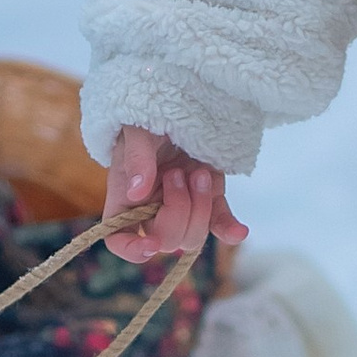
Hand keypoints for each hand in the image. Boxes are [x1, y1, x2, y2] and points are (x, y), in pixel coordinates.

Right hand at [103, 126, 248, 267]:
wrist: (177, 107)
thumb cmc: (147, 118)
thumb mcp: (138, 131)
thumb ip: (137, 158)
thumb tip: (137, 191)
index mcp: (125, 197)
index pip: (117, 237)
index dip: (131, 249)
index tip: (151, 244)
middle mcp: (151, 209)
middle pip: (165, 240)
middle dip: (176, 210)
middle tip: (178, 173)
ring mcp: (183, 206)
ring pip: (192, 237)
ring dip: (201, 209)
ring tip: (198, 173)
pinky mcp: (209, 199)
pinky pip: (219, 223)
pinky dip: (229, 229)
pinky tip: (239, 231)